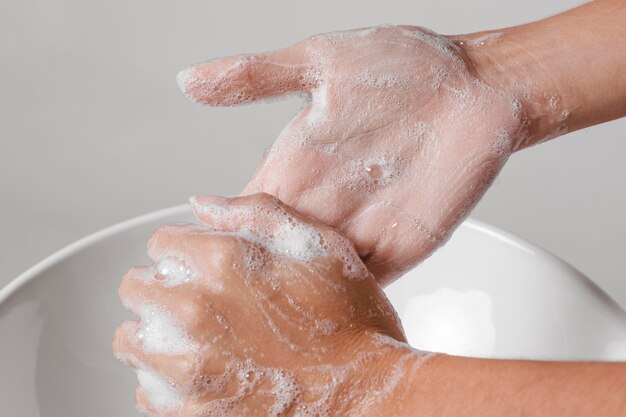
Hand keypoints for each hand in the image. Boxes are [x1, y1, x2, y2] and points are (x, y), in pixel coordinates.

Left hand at [113, 193, 420, 415]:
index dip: (182, 248)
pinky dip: (164, 379)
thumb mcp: (319, 245)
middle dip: (161, 287)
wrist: (370, 396)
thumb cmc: (352, 324)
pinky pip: (146, 390)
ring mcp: (189, 367)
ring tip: (190, 338)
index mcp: (224, 263)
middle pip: (136, 289)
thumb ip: (257, 213)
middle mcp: (197, 313)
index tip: (196, 261)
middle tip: (192, 299)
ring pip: (130, 341)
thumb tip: (203, 204)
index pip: (161, 242)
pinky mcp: (191, 412)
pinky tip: (200, 373)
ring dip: (154, 333)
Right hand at [177, 25, 526, 283]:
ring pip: (310, 275)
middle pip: (270, 251)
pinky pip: (362, 285)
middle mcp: (322, 202)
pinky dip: (340, 301)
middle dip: (243, 277)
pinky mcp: (400, 248)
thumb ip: (256, 77)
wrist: (479, 87)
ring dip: (288, 294)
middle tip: (211, 304)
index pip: (240, 210)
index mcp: (296, 164)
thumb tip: (188, 80)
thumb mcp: (322, 62)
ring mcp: (359, 228)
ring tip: (257, 322)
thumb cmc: (409, 66)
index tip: (184, 258)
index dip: (214, 234)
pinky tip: (319, 316)